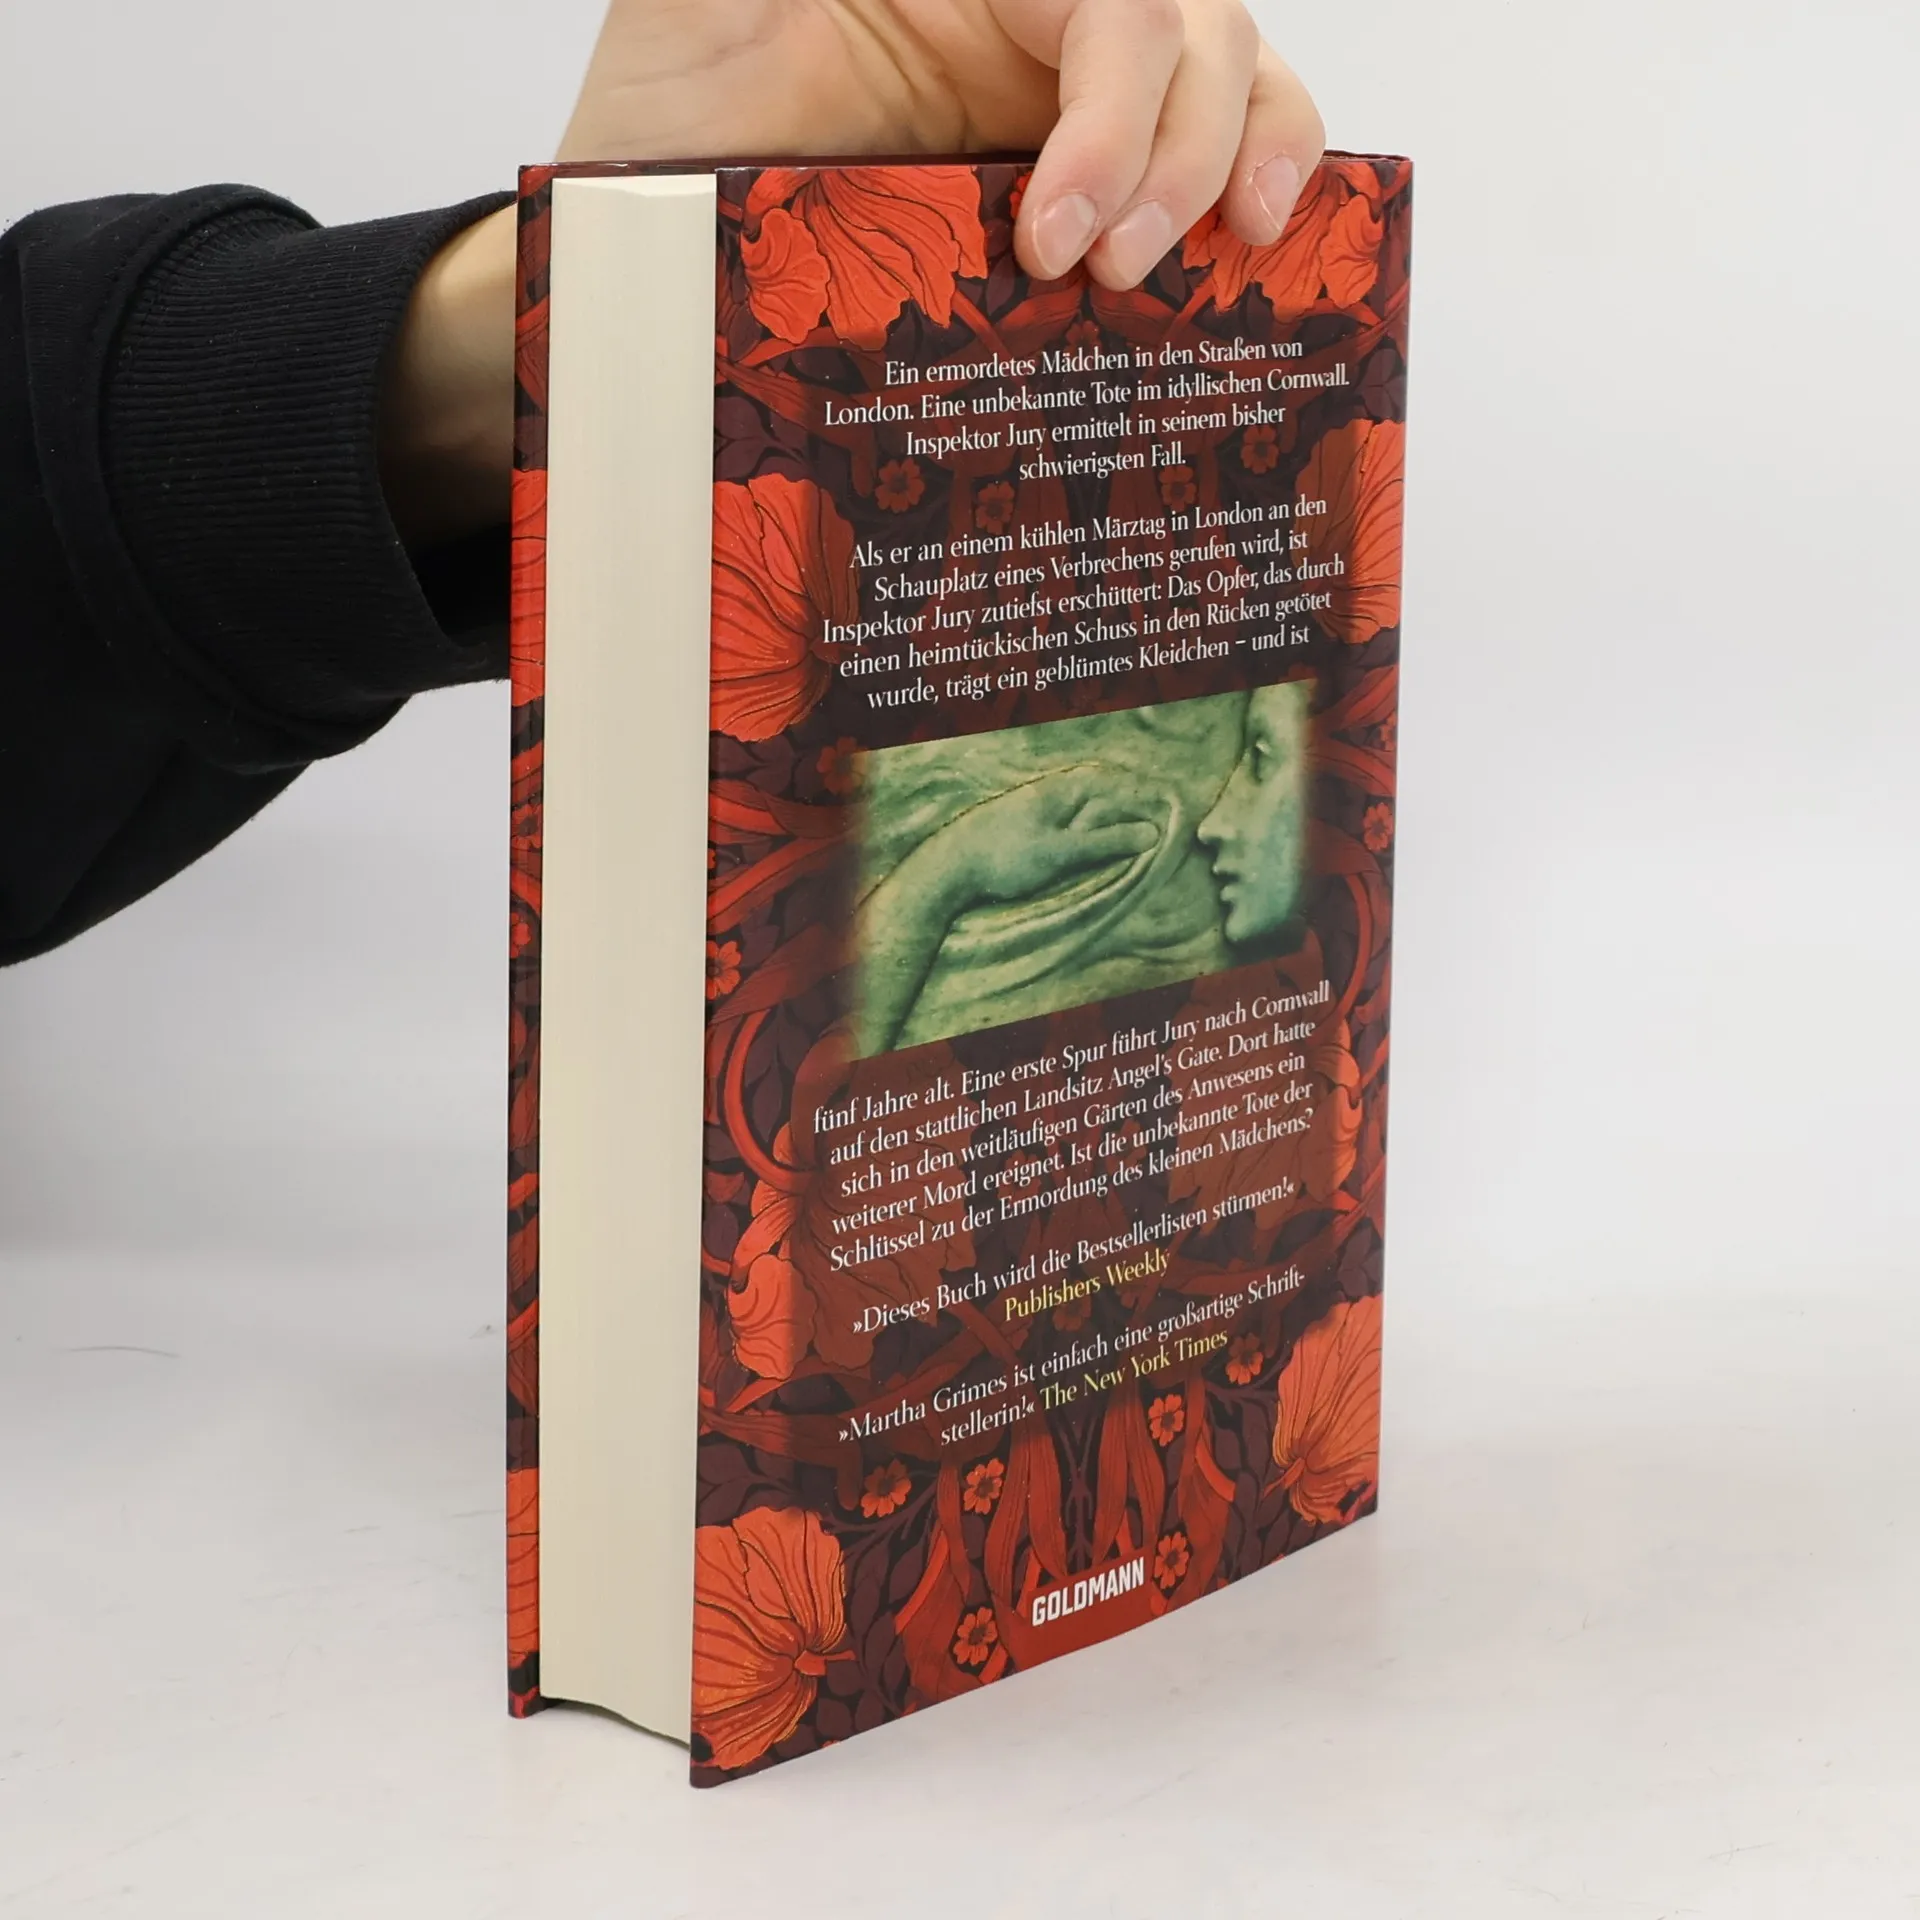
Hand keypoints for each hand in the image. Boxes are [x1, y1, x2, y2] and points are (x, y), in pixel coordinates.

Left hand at [563, 0, 1323, 287]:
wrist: (649, 269)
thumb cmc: (659, 140)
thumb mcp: (694, 21)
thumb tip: (834, 4)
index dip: (1112, 111)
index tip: (1052, 239)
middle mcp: (1020, 19)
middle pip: (1191, 27)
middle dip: (1181, 150)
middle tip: (1113, 273)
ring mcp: (1058, 99)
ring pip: (1227, 73)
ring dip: (1242, 161)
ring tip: (1214, 269)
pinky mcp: (1079, 187)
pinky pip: (1202, 158)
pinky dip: (1258, 183)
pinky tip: (1256, 256)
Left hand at [945, 768, 1162, 903]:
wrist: (946, 869)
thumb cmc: (1005, 856)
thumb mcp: (1062, 851)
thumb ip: (1106, 842)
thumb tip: (1153, 832)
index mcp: (1062, 789)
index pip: (1117, 783)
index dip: (1145, 796)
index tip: (1172, 811)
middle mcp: (1049, 792)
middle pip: (1101, 793)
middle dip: (1129, 805)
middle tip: (1158, 824)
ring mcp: (1033, 809)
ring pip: (1082, 809)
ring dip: (1105, 820)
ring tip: (1129, 837)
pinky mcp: (1021, 829)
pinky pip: (1064, 824)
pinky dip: (1083, 832)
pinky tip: (1084, 845)